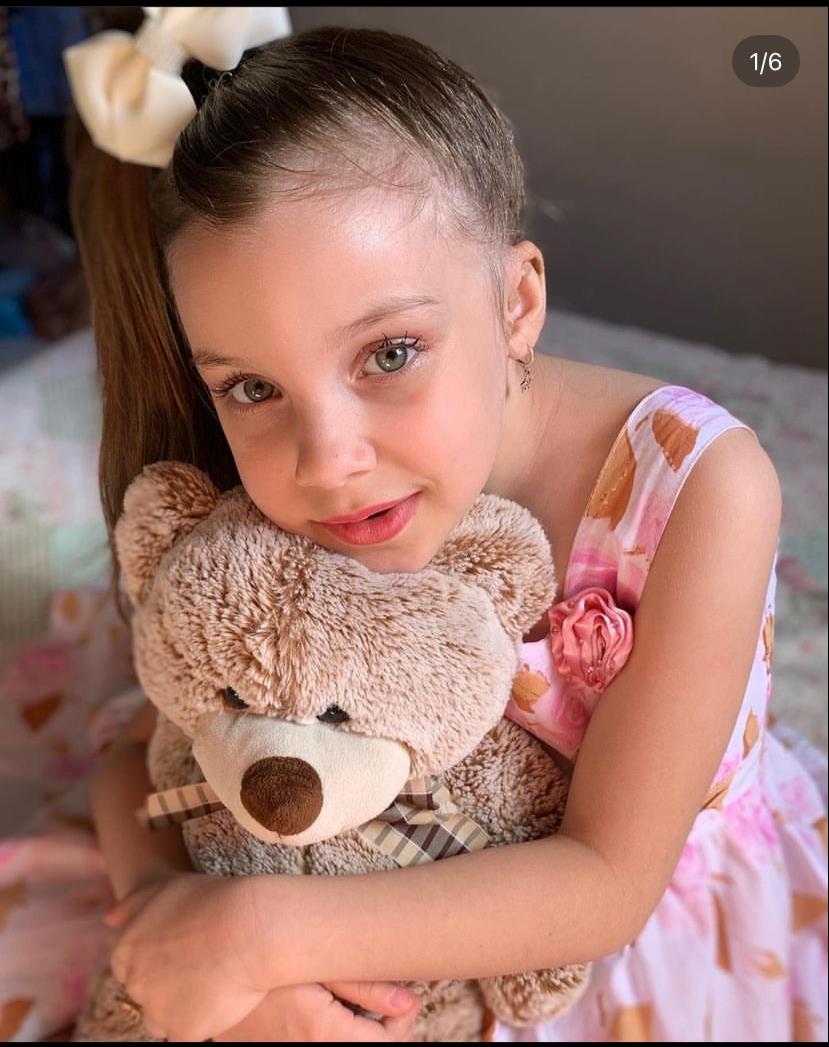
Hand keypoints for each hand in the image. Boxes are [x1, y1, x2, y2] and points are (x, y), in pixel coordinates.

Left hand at [105, 871, 266, 1040]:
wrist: (250, 927)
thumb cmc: (212, 901)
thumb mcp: (167, 887)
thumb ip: (133, 904)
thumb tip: (108, 921)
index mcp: (126, 950)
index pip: (132, 967)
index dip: (162, 959)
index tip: (187, 950)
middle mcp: (134, 983)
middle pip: (147, 994)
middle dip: (170, 983)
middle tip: (203, 964)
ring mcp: (157, 1011)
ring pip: (163, 1020)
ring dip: (182, 1007)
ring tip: (213, 982)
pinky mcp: (182, 1032)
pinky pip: (188, 1034)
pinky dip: (202, 1023)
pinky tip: (221, 999)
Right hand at [212, 980, 421, 1041]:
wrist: (214, 967)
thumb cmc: (267, 958)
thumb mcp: (319, 965)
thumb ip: (366, 987)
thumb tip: (410, 1001)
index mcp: (322, 1034)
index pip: (385, 1044)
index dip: (404, 1021)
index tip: (406, 995)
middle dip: (386, 1027)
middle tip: (388, 996)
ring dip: (362, 1031)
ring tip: (359, 999)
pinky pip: (323, 1045)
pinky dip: (338, 1032)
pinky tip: (333, 1008)